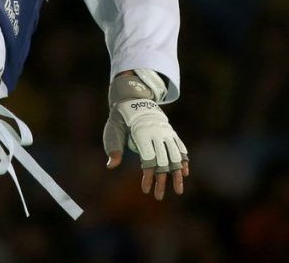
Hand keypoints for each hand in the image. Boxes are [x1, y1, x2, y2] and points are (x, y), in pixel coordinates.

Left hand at [103, 71, 188, 199]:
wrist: (133, 100)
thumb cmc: (120, 119)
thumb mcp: (113, 130)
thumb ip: (114, 148)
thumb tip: (111, 165)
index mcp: (142, 134)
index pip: (148, 160)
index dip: (147, 176)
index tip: (145, 189)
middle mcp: (157, 134)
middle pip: (163, 162)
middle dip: (161, 181)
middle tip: (158, 197)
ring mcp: (166, 133)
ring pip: (175, 157)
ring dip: (178, 175)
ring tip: (179, 191)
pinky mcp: (170, 133)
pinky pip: (180, 148)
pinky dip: (184, 160)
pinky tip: (185, 172)